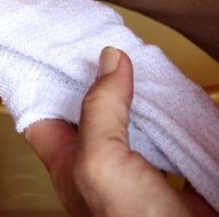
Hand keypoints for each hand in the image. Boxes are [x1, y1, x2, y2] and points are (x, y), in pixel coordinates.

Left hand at [24, 48, 215, 216]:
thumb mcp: (101, 160)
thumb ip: (100, 108)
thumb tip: (108, 57)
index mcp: (68, 163)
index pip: (41, 113)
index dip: (39, 79)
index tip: (47, 43)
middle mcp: (99, 166)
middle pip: (90, 113)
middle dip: (96, 78)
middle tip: (104, 39)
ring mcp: (137, 173)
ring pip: (130, 122)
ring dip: (137, 94)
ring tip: (141, 56)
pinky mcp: (173, 179)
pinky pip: (170, 138)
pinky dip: (175, 115)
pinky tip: (179, 94)